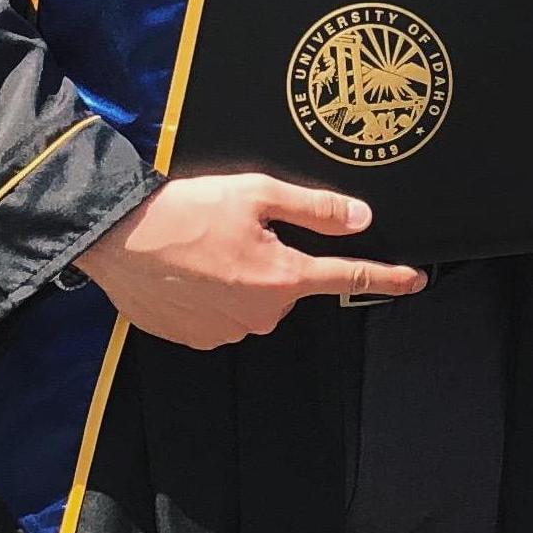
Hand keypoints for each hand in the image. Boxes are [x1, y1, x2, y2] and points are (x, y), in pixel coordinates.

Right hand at [73, 173, 425, 348]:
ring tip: (206, 245)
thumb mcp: (256, 193)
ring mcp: (228, 332)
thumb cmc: (187, 209)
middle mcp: (262, 313)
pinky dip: (214, 292)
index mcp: (282, 276)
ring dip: (242, 275)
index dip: (385, 278)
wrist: (118, 239)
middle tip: (238, 229)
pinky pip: (223, 314)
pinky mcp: (198, 338)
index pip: (347, 278)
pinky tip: (191, 268)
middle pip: (289, 284)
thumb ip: (314, 208)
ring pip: (255, 299)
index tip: (414, 281)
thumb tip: (360, 219)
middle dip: (275, 258)